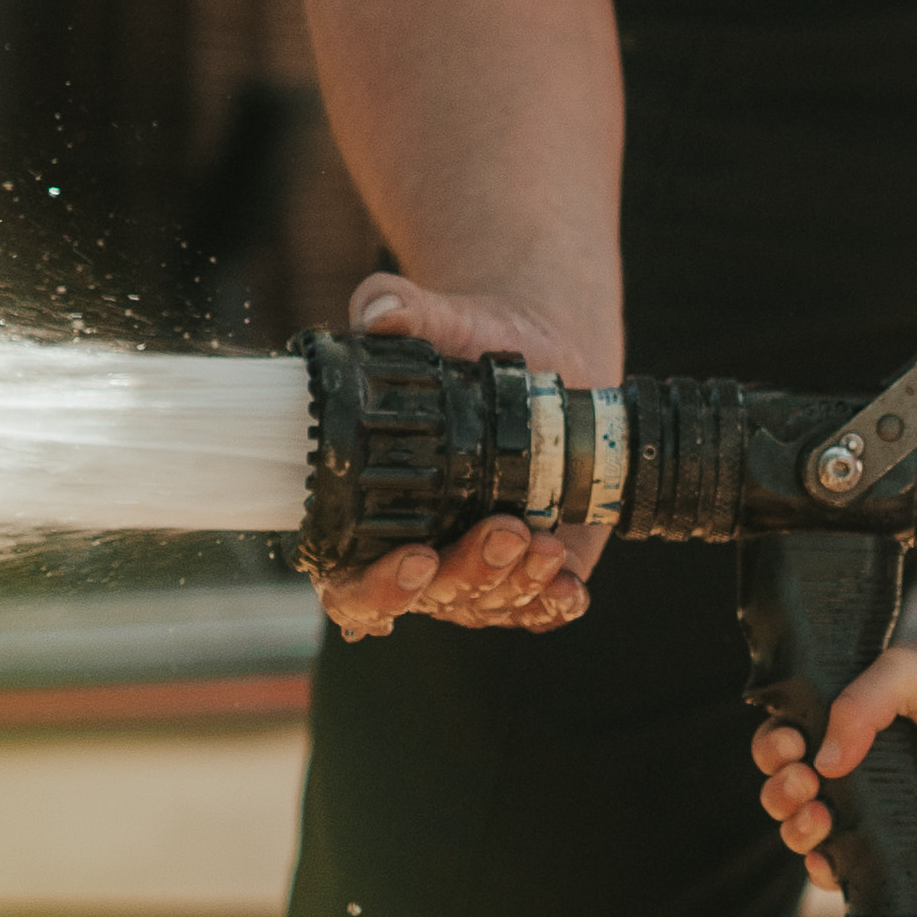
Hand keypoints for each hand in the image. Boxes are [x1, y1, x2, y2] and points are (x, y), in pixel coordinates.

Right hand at [311, 270, 610, 644]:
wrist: (549, 354)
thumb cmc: (475, 345)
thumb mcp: (446, 320)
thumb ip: (406, 312)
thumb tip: (378, 310)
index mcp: (370, 511)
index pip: (348, 582)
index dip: (374, 590)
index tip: (413, 559)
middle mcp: (419, 549)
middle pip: (428, 597)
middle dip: (467, 574)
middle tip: (505, 530)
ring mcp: (478, 564)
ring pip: (485, 604)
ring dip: (514, 584)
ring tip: (543, 539)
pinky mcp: (533, 568)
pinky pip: (536, 607)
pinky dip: (552, 602)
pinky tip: (568, 585)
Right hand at [749, 646, 916, 895]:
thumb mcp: (902, 673)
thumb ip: (857, 704)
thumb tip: (825, 763)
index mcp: (837, 723)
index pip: (782, 740)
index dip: (774, 746)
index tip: (792, 743)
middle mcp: (846, 767)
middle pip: (783, 789)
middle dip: (779, 789)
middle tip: (805, 780)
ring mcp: (867, 807)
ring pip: (804, 829)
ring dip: (794, 828)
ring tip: (818, 814)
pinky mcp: (892, 841)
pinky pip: (843, 865)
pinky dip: (822, 868)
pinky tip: (826, 857)